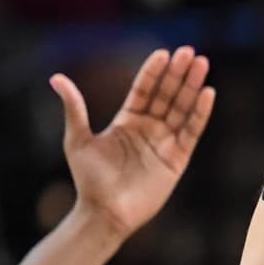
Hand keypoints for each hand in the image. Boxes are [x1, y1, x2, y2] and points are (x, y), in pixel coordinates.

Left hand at [52, 45, 214, 237]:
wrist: (104, 213)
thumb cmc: (88, 179)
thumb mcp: (77, 139)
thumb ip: (74, 107)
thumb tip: (56, 77)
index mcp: (127, 121)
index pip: (144, 90)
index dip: (154, 72)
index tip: (163, 53)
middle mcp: (148, 129)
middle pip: (167, 94)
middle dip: (178, 73)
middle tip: (189, 51)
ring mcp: (164, 143)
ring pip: (182, 108)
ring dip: (192, 86)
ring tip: (202, 64)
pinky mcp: (177, 159)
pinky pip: (191, 131)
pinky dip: (199, 113)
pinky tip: (207, 93)